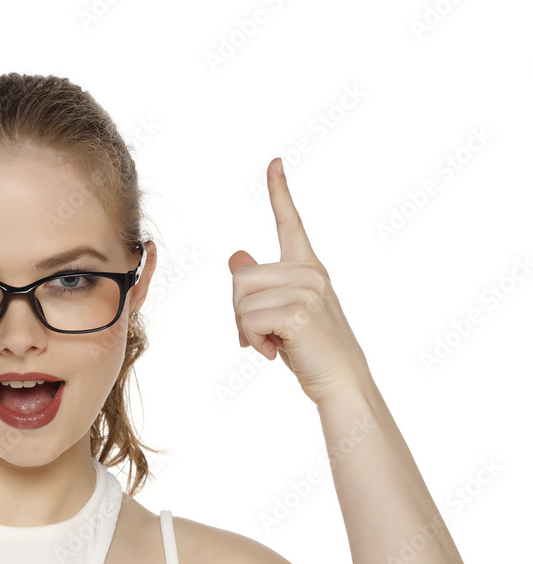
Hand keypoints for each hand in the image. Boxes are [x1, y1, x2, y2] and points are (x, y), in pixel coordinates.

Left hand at [229, 158, 372, 405]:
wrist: (341, 384)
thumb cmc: (311, 351)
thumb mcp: (283, 312)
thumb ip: (261, 285)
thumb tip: (237, 256)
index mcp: (308, 268)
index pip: (290, 222)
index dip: (279, 191)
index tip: (274, 163)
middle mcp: (310, 273)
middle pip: (240, 277)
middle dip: (239, 312)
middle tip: (262, 336)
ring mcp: (307, 290)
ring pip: (240, 300)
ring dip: (245, 330)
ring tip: (273, 344)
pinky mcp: (299, 312)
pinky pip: (247, 320)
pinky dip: (251, 341)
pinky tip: (273, 353)